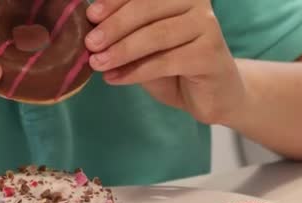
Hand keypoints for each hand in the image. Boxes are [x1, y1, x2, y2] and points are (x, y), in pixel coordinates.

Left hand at [85, 0, 244, 123]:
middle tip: (90, 44)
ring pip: (155, 35)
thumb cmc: (173, 64)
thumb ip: (124, 32)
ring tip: (97, 63)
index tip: (90, 16)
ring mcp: (207, 26)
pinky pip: (165, 61)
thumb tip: (90, 24)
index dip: (114, 2)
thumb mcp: (143, 44)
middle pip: (148, 8)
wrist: (212, 94)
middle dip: (114, 26)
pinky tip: (114, 78)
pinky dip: (135, 71)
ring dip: (122, 50)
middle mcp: (196, 3)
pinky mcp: (210, 54)